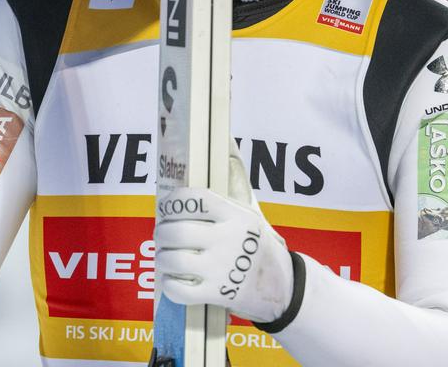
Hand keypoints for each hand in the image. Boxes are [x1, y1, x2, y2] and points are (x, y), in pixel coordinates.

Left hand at [154, 145, 295, 323]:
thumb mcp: (249, 215)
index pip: (195, 199)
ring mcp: (222, 267)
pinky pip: (180, 289)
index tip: (167, 207)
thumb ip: (225, 197)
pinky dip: (169, 284)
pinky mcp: (218, 293)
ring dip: (163, 258)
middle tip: (163, 236)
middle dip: (162, 233)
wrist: (285, 287)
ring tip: (165, 257)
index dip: (174, 202)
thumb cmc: (258, 246)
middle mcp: (228, 239)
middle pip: (177, 231)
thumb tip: (211, 154)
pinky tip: (173, 279)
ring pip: (174, 259)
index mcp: (235, 215)